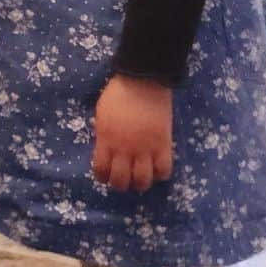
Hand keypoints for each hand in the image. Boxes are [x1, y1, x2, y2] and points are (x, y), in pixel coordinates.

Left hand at [92, 75, 173, 191]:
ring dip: (140, 184)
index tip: (105, 176)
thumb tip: (106, 151)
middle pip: (121, 181)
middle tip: (123, 180)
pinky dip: (160, 174)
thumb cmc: (118, 94)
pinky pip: (164, 170)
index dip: (102, 177)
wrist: (143, 82)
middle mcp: (124, 149)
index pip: (101, 169)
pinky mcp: (163, 145)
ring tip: (140, 178)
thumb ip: (104, 135)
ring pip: (143, 181)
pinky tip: (156, 168)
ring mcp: (145, 148)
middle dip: (120, 185)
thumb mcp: (102, 115)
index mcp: (106, 139)